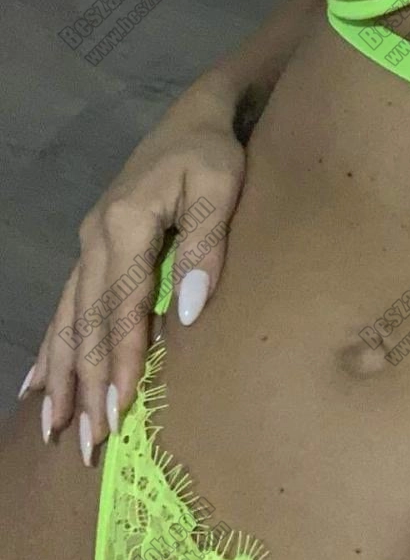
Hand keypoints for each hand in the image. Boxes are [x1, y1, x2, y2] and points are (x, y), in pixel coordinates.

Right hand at [19, 84, 245, 463]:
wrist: (195, 118)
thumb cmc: (214, 152)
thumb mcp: (221, 187)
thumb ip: (206, 246)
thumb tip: (190, 312)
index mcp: (125, 225)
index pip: (122, 307)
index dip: (117, 361)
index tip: (116, 410)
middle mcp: (96, 239)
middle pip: (86, 321)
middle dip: (84, 384)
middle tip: (86, 441)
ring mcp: (89, 243)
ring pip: (68, 318)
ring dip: (62, 374)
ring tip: (56, 426)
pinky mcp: (94, 246)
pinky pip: (65, 302)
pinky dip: (51, 343)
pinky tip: (38, 381)